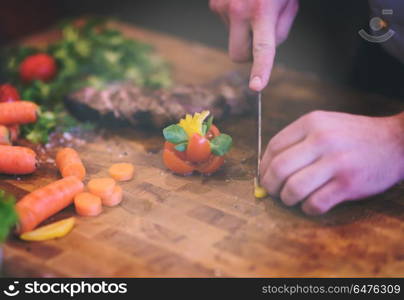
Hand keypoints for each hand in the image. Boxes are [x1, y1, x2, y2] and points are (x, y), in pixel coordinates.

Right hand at [210, 0, 298, 90]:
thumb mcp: (288, 1)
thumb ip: (280, 28)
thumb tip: (266, 46)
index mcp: (261, 11)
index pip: (262, 48)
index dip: (261, 70)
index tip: (256, 87)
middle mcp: (237, 11)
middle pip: (238, 55)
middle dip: (248, 55)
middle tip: (260, 37)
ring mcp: (222, 7)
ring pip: (233, 38)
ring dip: (245, 30)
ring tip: (255, 6)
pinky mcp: (214, 4)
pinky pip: (227, 23)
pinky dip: (237, 18)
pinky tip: (244, 2)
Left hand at [260, 111, 403, 214]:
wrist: (396, 141)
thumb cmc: (354, 135)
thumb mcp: (325, 124)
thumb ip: (298, 140)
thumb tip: (268, 165)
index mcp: (312, 123)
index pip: (274, 147)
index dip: (263, 166)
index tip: (264, 176)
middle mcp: (322, 140)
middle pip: (279, 169)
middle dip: (270, 185)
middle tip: (273, 192)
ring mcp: (336, 163)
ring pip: (294, 188)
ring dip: (286, 199)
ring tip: (291, 199)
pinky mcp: (348, 184)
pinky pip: (315, 203)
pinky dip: (307, 208)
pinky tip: (310, 204)